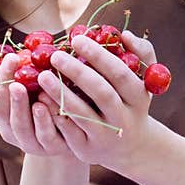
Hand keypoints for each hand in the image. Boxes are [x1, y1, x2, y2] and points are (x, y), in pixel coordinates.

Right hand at [0, 41, 75, 159]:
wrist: (70, 134)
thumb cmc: (46, 99)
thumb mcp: (31, 84)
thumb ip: (22, 69)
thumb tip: (18, 39)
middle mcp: (5, 127)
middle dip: (1, 81)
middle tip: (11, 59)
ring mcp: (25, 140)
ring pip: (16, 124)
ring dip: (16, 104)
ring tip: (19, 85)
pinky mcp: (46, 147)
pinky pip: (42, 135)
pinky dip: (42, 120)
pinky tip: (42, 105)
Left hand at [37, 30, 158, 170]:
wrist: (130, 146)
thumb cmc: (131, 101)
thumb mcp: (144, 80)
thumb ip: (140, 53)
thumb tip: (124, 35)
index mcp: (138, 97)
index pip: (120, 73)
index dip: (99, 56)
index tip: (76, 39)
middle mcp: (124, 118)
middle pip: (101, 93)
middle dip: (77, 72)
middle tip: (55, 55)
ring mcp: (105, 136)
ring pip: (81, 113)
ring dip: (60, 93)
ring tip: (42, 75)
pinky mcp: (87, 149)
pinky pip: (68, 131)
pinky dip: (54, 113)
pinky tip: (40, 98)